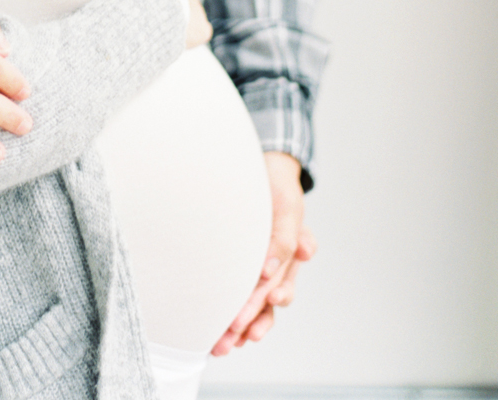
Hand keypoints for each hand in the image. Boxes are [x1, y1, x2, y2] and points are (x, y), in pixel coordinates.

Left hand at [211, 151, 315, 354]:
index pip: (282, 280)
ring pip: (257, 308)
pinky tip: (225, 335)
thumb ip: (286, 235)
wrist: (264, 175)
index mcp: (290, 254)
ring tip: (227, 344)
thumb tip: (295, 259)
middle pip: (267, 300)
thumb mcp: (285, 206)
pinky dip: (237, 320)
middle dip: (252, 319)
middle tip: (235, 333)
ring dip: (242, 327)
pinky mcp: (247, 271)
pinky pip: (244, 300)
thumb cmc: (276, 190)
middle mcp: (278, 268)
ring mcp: (263, 272)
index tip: (263, 301)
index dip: (274, 294)